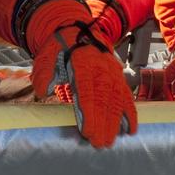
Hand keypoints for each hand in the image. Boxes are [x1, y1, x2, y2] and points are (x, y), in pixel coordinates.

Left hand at [31, 21, 137, 147]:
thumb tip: (44, 91)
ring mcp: (112, 73)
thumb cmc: (60, 46)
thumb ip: (44, 72)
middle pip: (104, 99)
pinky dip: (130, 114)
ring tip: (111, 141)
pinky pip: (127, 97)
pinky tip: (130, 130)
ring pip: (117, 100)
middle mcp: (101, 68)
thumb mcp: (47, 54)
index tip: (87, 132)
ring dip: (115, 122)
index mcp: (82, 63)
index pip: (87, 91)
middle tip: (99, 144)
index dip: (89, 113)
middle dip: (103, 123)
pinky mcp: (118, 77)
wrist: (78, 30)